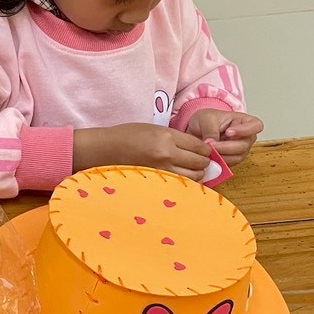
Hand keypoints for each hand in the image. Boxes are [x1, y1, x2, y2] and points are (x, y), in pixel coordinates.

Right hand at [74, 123, 211, 180]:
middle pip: (200, 162)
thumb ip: (176, 138)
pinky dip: (186, 181)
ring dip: (197, 173)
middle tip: (200, 161)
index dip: (206, 150)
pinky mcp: (157, 181)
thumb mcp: (155, 129)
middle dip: (204, 162)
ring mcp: (162, 170)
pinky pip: (180, 183)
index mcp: (167, 137)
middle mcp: (167, 154)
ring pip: (194, 176)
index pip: (199, 146)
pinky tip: (182, 177)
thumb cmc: (129, 135)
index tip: (205, 151)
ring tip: (192, 170)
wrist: (107, 149)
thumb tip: (198, 148)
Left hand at [186, 109, 264, 166]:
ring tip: (208, 150)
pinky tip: (210, 156)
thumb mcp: (206, 118)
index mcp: (245, 121)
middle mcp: (246, 137)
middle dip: (226, 147)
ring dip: (222, 155)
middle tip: (211, 145)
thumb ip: (211, 129)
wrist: (197, 131)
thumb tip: (212, 143)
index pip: (256, 126)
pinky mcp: (233, 160)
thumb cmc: (206, 120)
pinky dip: (219, 162)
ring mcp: (241, 150)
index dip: (245, 130)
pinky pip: (230, 164)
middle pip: (244, 145)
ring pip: (237, 157)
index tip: (229, 132)